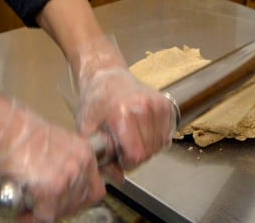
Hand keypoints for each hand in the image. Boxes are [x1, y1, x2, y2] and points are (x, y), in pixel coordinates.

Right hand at [0, 94, 105, 221]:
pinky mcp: (53, 189)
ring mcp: (69, 176)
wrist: (2, 129)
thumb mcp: (52, 146)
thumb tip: (60, 190)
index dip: (77, 200)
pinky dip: (31, 217)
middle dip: (61, 208)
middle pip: (81, 203)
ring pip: (62, 211)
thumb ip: (62, 165)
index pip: (94, 189)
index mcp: (83, 151)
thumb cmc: (17, 134)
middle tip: (42, 206)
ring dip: (45, 212)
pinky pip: (45, 215)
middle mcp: (81, 164)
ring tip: (28, 206)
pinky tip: (22, 209)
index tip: (64, 203)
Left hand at [72, 37, 175, 181]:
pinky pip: (167, 135)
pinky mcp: (167, 104)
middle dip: (136, 156)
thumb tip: (118, 179)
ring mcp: (158, 104)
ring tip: (132, 137)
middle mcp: (144, 107)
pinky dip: (156, 139)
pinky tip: (143, 131)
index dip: (126, 161)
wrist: (108, 76)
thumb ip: (100, 156)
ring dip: (147, 148)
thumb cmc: (95, 102)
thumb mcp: (87, 128)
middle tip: (123, 145)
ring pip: (160, 145)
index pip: (136, 154)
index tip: (118, 154)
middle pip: (149, 152)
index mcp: (123, 113)